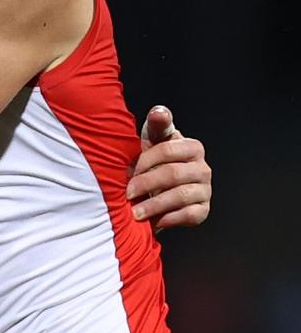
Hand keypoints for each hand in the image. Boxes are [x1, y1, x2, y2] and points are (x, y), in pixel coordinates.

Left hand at [126, 105, 210, 230]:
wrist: (159, 187)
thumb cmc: (154, 158)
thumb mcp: (153, 139)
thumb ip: (157, 124)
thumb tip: (159, 112)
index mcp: (191, 146)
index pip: (166, 150)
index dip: (145, 161)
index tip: (128, 171)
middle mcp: (203, 167)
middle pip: (172, 174)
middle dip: (147, 184)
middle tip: (128, 193)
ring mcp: (205, 189)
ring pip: (180, 196)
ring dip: (155, 205)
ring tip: (136, 213)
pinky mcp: (203, 209)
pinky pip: (190, 215)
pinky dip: (170, 218)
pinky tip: (155, 221)